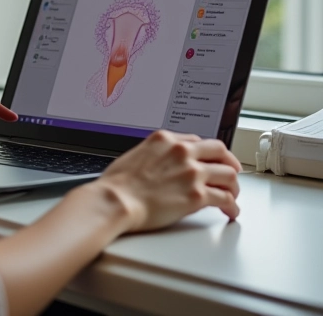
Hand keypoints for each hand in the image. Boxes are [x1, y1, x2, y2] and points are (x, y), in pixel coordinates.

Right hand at [94, 129, 241, 232]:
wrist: (116, 200)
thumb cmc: (119, 183)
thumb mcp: (137, 154)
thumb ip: (157, 154)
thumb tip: (165, 164)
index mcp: (166, 139)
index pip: (198, 140)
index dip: (208, 152)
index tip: (211, 160)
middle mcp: (182, 151)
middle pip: (220, 151)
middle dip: (229, 163)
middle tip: (231, 173)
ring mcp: (192, 172)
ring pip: (229, 175)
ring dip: (233, 186)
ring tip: (232, 195)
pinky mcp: (197, 195)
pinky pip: (226, 199)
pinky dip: (232, 206)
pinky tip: (230, 211)